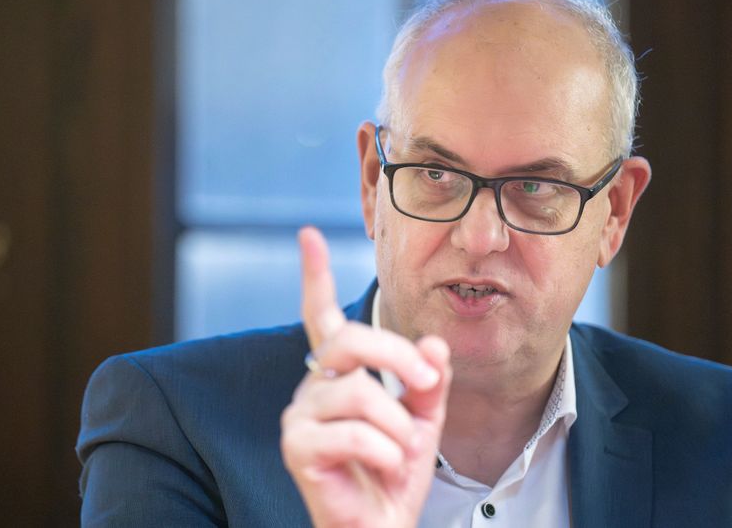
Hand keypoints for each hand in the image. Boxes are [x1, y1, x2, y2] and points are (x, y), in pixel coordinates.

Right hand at [280, 227, 451, 527]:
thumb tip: (434, 345)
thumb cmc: (393, 472)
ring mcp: (300, 416)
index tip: (307, 234)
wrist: (380, 527)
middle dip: (397, 355)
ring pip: (359, 393)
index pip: (321, 316)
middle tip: (427, 380)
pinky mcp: (298, 448)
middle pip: (349, 340)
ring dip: (399, 425)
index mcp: (340, 374)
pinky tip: (386, 469)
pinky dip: (385, 453)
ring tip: (403, 451)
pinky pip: (354, 434)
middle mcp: (313, 386)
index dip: (314, 275)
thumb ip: (428, 380)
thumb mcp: (424, 419)